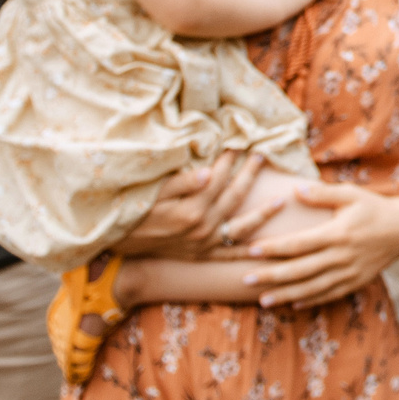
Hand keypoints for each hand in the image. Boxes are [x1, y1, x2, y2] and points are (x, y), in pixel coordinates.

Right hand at [117, 152, 266, 259]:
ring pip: (242, 227)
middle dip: (250, 174)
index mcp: (192, 210)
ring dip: (263, 213)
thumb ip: (182, 183)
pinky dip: (249, 252)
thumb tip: (210, 172)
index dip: (229, 160)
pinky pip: (231, 255)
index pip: (218, 178)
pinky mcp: (202, 255)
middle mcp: (203, 229)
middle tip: (262, 156)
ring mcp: (205, 244)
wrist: (118, 244)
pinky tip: (268, 248)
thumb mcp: (154, 192)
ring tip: (280, 200)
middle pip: (235, 196)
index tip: (238, 144)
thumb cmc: (133, 211)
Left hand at [238, 181, 398, 308]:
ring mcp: (349, 273)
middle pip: (301, 270)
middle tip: (246, 280)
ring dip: (286, 295)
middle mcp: (342, 257)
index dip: (274, 248)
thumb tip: (294, 190)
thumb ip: (322, 194)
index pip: (299, 244)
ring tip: (262, 301)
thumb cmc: (373, 207)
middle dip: (271, 276)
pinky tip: (292, 305)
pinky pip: (329, 295)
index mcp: (338, 233)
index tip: (251, 250)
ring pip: (312, 288)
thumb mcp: (350, 194)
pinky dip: (310, 301)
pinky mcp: (356, 282)